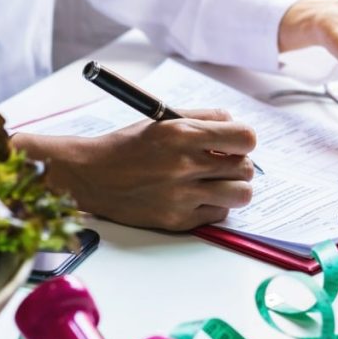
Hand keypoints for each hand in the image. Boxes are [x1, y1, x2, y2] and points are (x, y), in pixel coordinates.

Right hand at [12, 109, 255, 230]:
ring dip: (233, 188)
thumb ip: (203, 118)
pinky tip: (196, 197)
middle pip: (246, 168)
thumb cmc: (128, 146)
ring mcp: (182, 196)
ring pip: (241, 195)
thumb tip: (235, 126)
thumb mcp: (163, 119)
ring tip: (215, 183)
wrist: (91, 176)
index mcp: (182, 133)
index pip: (245, 138)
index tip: (234, 143)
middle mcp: (184, 165)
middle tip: (222, 164)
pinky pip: (219, 215)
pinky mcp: (177, 220)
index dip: (244, 141)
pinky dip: (213, 206)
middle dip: (239, 165)